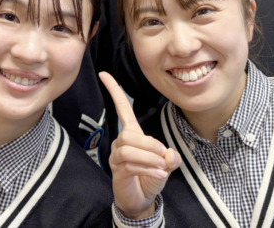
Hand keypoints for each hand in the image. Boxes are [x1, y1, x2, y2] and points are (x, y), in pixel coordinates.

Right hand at [99, 72, 180, 219]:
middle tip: (163, 156)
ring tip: (161, 168)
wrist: (142, 200)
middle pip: (129, 134)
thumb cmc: (151, 176)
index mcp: (132, 133)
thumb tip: (169, 154)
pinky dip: (147, 169)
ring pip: (128, 149)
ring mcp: (117, 157)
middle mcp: (121, 142)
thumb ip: (170, 157)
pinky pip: (130, 165)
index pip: (122, 108)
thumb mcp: (166, 165)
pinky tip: (159, 174)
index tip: (104, 74)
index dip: (114, 91)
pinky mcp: (117, 172)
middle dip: (149, 144)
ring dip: (149, 158)